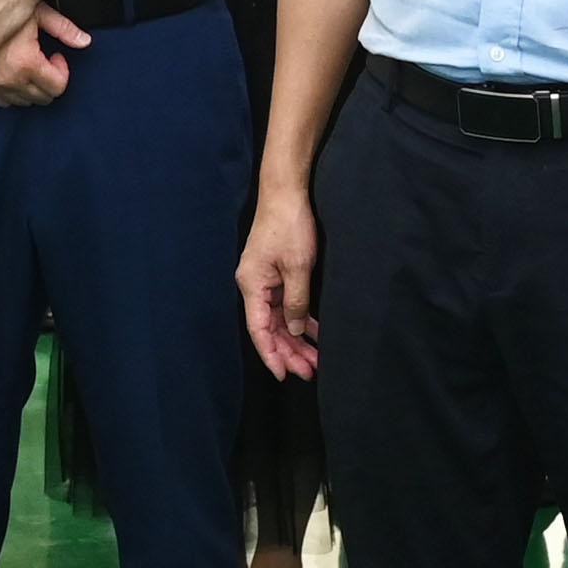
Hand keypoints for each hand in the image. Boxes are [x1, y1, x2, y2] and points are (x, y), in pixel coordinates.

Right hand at [0, 5, 83, 109]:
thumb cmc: (2, 5)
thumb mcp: (38, 12)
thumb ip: (64, 29)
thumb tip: (85, 41)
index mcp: (26, 63)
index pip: (58, 87)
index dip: (62, 71)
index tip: (56, 57)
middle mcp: (8, 79)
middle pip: (42, 98)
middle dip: (48, 80)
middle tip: (43, 59)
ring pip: (22, 101)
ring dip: (30, 86)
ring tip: (26, 62)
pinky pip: (1, 100)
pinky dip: (10, 90)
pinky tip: (11, 70)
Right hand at [237, 179, 322, 377]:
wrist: (286, 191)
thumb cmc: (289, 225)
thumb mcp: (297, 267)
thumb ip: (296, 302)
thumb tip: (294, 330)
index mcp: (252, 285)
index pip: (259, 331)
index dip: (272, 355)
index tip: (285, 376)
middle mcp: (254, 286)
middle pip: (269, 328)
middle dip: (288, 352)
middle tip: (310, 372)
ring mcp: (264, 280)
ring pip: (279, 319)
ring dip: (296, 339)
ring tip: (315, 359)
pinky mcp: (276, 272)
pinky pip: (286, 305)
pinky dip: (300, 320)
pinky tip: (314, 333)